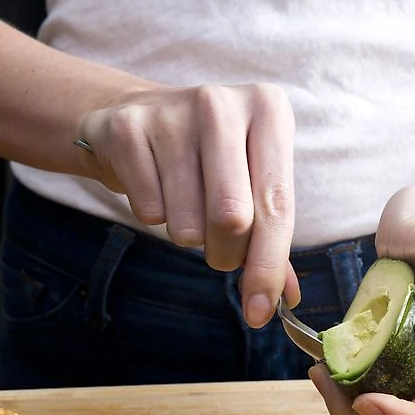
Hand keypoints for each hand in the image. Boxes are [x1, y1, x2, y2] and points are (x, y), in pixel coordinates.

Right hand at [78, 83, 298, 327]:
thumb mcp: (251, 180)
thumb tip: (286, 297)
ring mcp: (172, 112)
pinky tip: (155, 186)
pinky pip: (148, 211)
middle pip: (232, 218)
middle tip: (219, 250)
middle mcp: (222, 104)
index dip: (268, 267)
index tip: (260, 311)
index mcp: (269, 109)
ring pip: (187, 222)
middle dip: (226, 254)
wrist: (137, 117)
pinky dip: (154, 216)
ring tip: (185, 205)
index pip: (276, 205)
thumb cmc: (210, 158)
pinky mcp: (128, 128)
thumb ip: (272, 237)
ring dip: (188, 236)